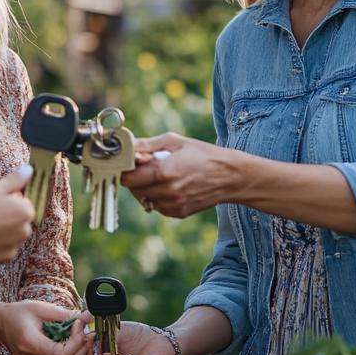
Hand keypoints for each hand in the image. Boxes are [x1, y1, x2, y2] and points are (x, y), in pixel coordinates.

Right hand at [0, 166, 33, 263]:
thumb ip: (14, 180)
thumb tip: (29, 171)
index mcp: (25, 212)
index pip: (23, 199)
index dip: (6, 196)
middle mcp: (24, 231)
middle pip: (18, 217)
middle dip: (5, 212)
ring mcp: (13, 247)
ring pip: (10, 231)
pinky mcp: (2, 259)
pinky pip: (2, 245)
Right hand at [0, 300, 93, 354]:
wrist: (2, 324)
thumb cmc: (20, 314)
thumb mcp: (42, 308)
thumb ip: (66, 315)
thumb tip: (89, 317)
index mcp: (29, 345)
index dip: (76, 342)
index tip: (79, 325)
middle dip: (80, 352)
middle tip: (87, 334)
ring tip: (82, 341)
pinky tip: (73, 348)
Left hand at [122, 133, 240, 217]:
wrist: (230, 177)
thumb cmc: (203, 154)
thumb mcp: (175, 141)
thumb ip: (147, 144)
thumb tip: (126, 144)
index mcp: (163, 172)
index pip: (127, 178)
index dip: (125, 170)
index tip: (129, 163)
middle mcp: (166, 192)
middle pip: (133, 190)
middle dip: (135, 179)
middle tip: (146, 167)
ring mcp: (172, 205)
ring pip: (144, 199)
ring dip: (146, 188)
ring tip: (162, 176)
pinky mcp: (178, 213)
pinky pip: (157, 206)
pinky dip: (158, 197)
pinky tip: (171, 186)